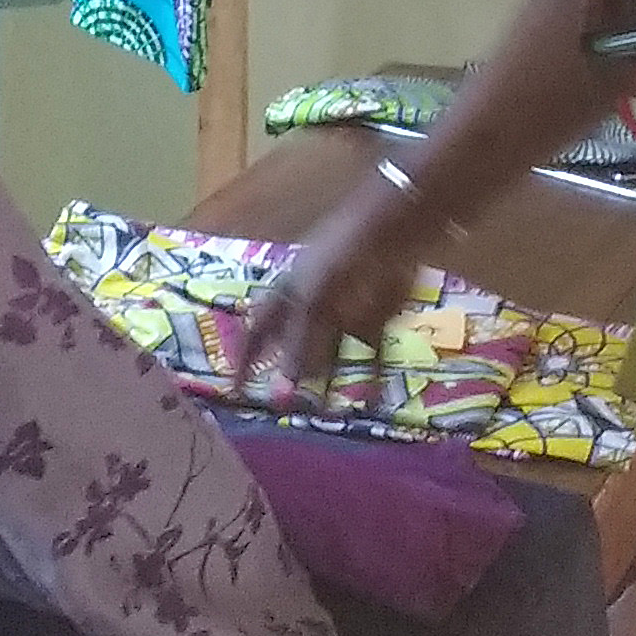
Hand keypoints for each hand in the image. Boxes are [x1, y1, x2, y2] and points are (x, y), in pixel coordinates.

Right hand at [244, 181, 433, 395]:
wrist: (400, 223)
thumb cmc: (346, 252)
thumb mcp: (314, 296)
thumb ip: (300, 338)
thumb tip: (283, 383)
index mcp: (288, 291)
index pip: (258, 329)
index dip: (246, 357)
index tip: (236, 390)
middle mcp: (312, 302)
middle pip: (295, 344)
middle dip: (290, 375)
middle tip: (287, 411)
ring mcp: (346, 308)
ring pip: (332, 351)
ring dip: (329, 379)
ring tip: (326, 412)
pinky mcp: (379, 313)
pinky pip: (369, 349)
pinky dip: (369, 371)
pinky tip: (370, 396)